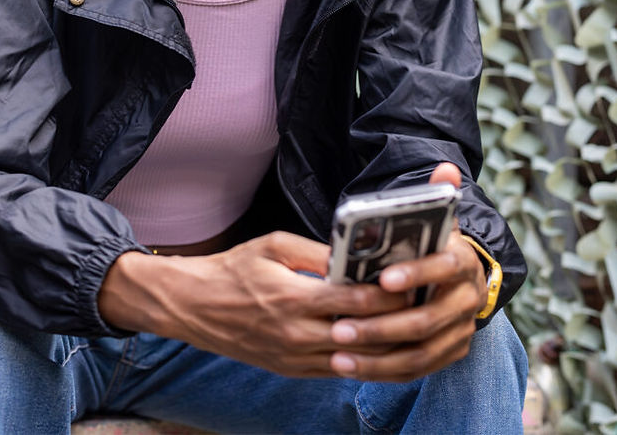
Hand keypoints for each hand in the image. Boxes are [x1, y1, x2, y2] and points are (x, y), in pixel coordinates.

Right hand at [98, 231, 408, 377]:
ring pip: (354, 360)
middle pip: (363, 334)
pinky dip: (362, 361)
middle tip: (421, 304)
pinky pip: (336, 371)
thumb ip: (317, 253)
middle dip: (396, 322)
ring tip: (409, 326)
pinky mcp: (291, 370)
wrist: (194, 306)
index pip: (356, 301)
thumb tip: (355, 257)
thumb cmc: (234, 268)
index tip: (412, 280)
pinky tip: (381, 346)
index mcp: (294, 298)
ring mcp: (294, 358)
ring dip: (384, 346)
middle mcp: (297, 334)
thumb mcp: (274, 245)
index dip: (389, 293)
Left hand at [326, 163, 487, 381]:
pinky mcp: (448, 355)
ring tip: (336, 350)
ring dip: (375, 355)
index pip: (443, 268)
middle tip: (339, 325)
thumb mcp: (438, 220)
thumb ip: (436, 197)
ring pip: (419, 352)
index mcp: (463, 262)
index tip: (382, 278)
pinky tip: (346, 367)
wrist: (462, 279)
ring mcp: (460, 333)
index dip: (416, 273)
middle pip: (426, 320)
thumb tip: (445, 169)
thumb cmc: (434, 245)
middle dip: (381, 324)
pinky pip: (414, 371)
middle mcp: (467, 301)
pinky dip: (380, 371)